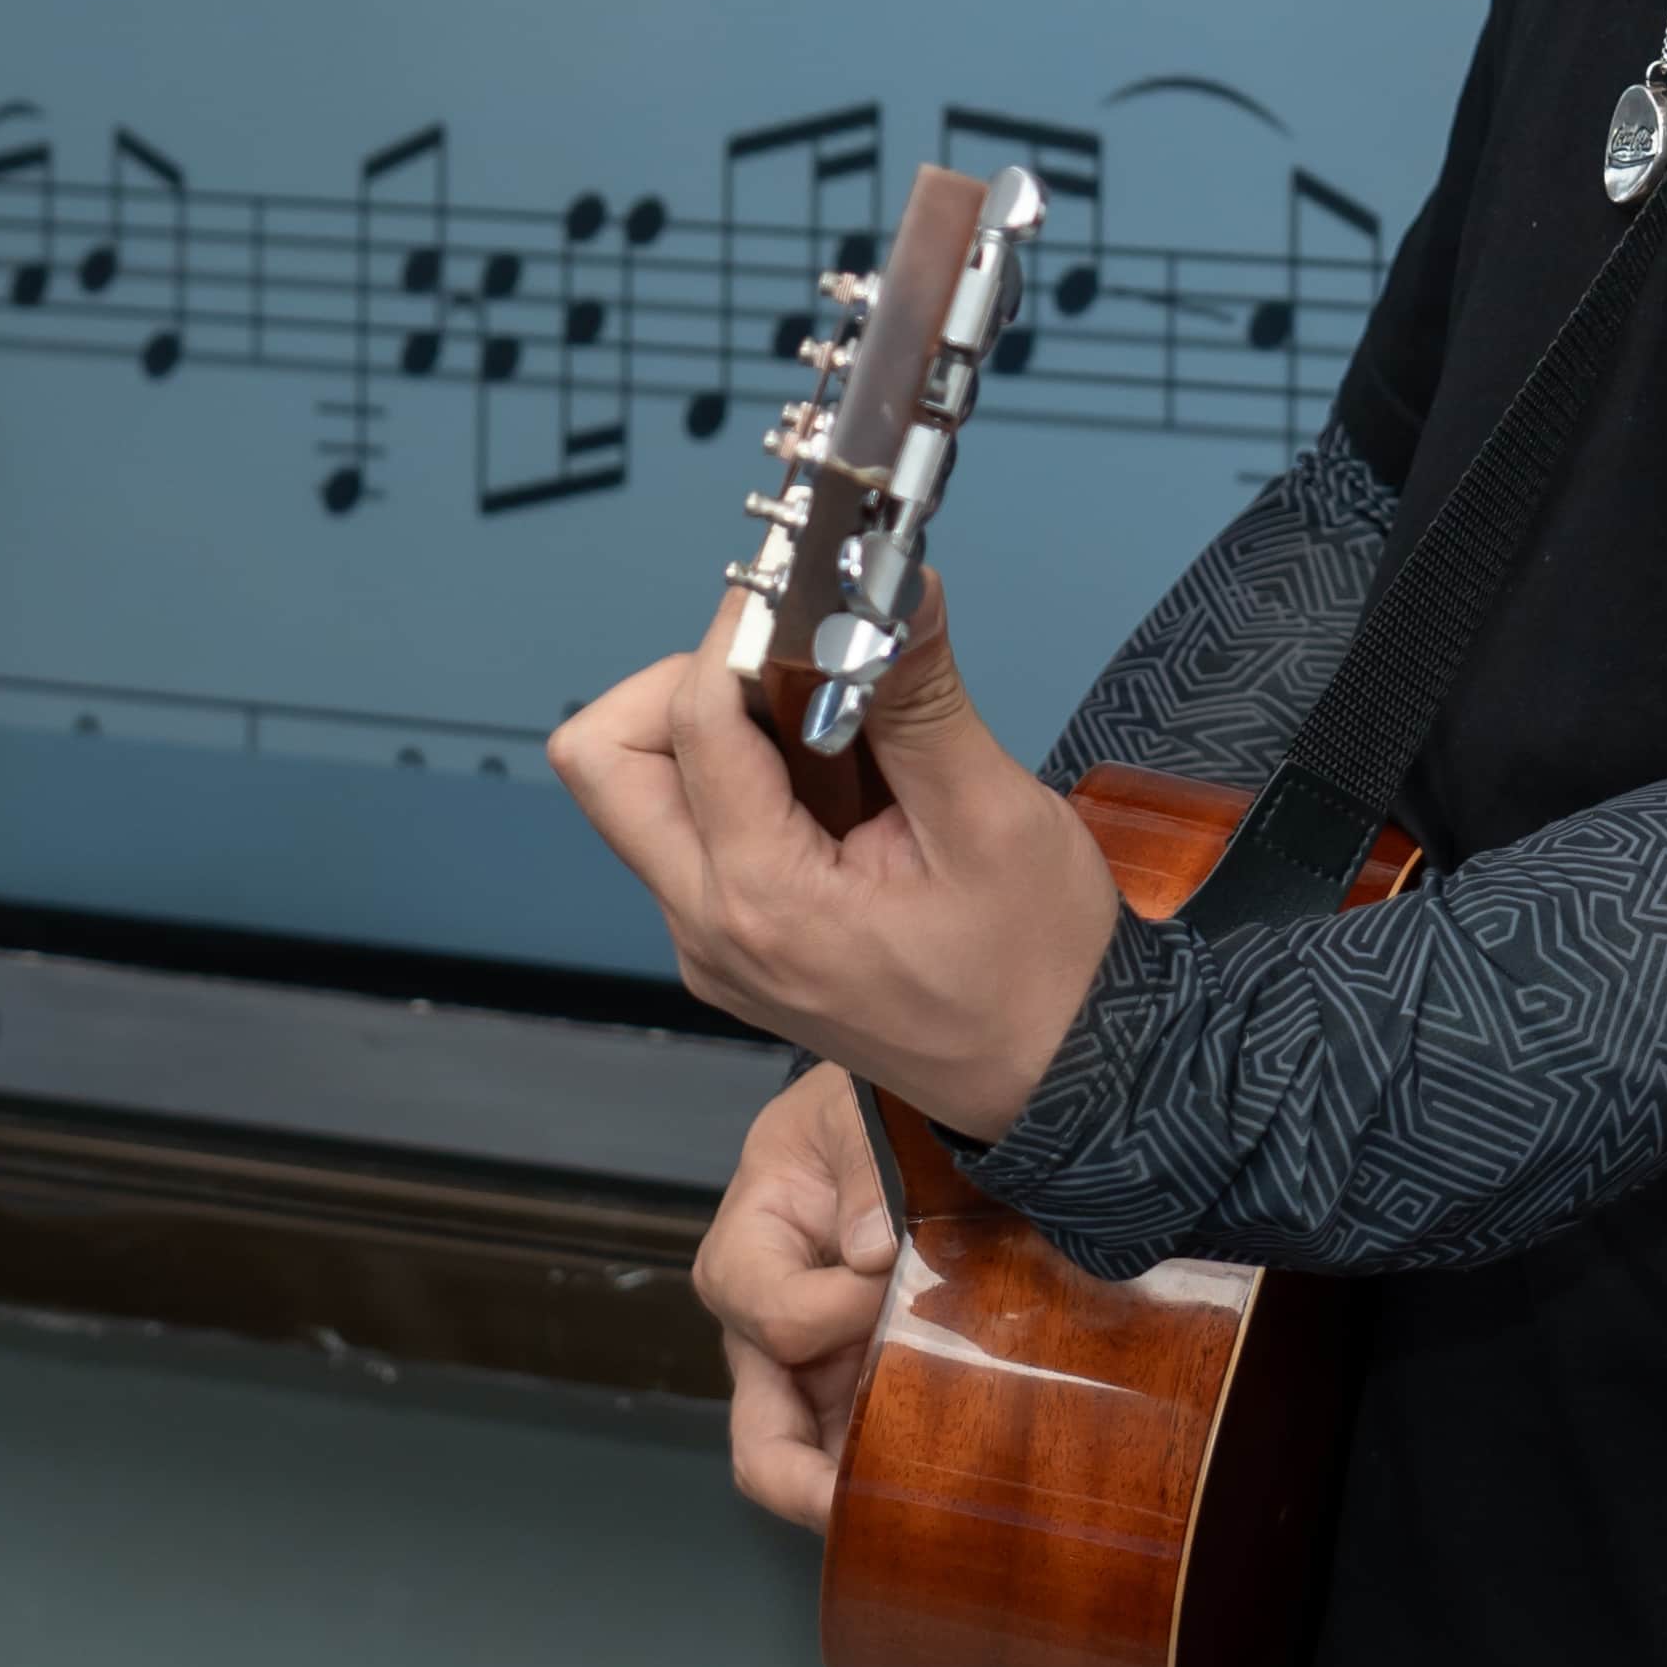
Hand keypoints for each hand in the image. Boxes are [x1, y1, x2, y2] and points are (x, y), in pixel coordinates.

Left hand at [547, 576, 1117, 1142]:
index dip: (744, 631)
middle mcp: (710, 928)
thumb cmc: (1039, 975)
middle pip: (607, 761)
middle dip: (685, 685)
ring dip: (717, 730)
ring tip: (832, 726)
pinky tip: (842, 780)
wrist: (1060, 1079)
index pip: (691, 718)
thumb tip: (891, 587)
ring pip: (644, 794)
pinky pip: (697, 833)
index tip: (809, 590)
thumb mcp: (993, 820)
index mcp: (763, 902)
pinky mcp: (735, 943)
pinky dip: (747, 779)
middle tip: (790, 667)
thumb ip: (921, 697)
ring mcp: (714, 941)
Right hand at [697, 1062, 894, 1528]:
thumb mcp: (851, 1114)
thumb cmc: (857, 1115)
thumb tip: (872, 1253)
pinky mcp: (865, 1388)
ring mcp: (815, 1373)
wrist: (894, 1126)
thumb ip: (863, 1171)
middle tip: (887, 1508)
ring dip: (872, 1491)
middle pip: (763, 1440)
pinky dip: (904, 1475)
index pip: (778, 1318)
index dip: (842, 1310)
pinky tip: (958, 1486)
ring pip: (819, 1468)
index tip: (903, 1272)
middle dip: (817, 1486)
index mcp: (745, 1259)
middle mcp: (764, 1334)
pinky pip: (870, 1453)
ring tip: (938, 1509)